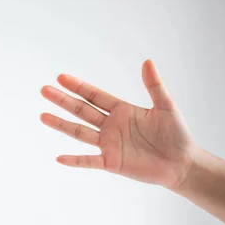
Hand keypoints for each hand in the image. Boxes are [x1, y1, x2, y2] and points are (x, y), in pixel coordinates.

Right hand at [40, 60, 194, 188]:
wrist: (182, 164)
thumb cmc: (176, 135)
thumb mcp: (166, 106)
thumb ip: (154, 85)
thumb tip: (147, 61)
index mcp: (121, 110)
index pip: (94, 96)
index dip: (78, 86)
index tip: (61, 77)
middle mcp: (111, 126)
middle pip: (81, 111)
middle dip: (63, 100)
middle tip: (44, 90)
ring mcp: (109, 145)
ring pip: (80, 132)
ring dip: (61, 125)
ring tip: (43, 116)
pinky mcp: (111, 162)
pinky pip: (89, 161)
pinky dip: (75, 160)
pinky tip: (59, 158)